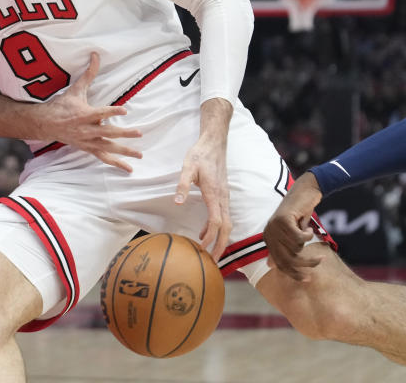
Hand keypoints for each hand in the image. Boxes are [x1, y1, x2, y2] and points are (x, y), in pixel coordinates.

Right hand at [40, 52, 142, 171]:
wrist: (45, 124)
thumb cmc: (62, 105)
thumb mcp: (75, 89)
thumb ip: (89, 73)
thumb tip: (96, 54)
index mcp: (84, 114)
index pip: (100, 112)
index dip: (112, 111)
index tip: (125, 110)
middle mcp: (86, 130)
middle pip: (108, 132)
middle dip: (124, 133)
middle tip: (139, 133)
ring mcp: (87, 141)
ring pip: (108, 148)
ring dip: (124, 152)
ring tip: (139, 156)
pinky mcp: (88, 148)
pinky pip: (104, 157)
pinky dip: (116, 163)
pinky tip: (128, 169)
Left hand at [175, 135, 230, 259]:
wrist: (214, 143)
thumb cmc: (200, 154)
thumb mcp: (187, 167)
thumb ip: (183, 185)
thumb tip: (177, 202)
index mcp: (214, 194)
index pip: (216, 221)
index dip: (210, 237)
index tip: (202, 248)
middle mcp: (223, 198)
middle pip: (226, 227)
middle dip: (221, 246)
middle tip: (213, 262)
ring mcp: (225, 196)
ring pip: (227, 223)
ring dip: (221, 239)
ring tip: (211, 253)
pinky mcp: (223, 194)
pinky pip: (224, 216)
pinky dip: (218, 228)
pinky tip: (204, 232)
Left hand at [263, 171, 323, 280]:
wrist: (304, 191)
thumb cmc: (300, 213)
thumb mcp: (292, 233)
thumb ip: (283, 248)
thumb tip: (271, 266)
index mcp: (269, 239)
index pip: (280, 264)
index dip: (294, 273)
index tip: (307, 278)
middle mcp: (268, 234)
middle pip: (287, 260)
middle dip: (305, 263)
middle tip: (319, 260)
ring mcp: (274, 227)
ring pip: (295, 248)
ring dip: (307, 244)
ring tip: (310, 233)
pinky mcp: (282, 220)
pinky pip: (298, 238)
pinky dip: (307, 235)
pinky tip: (308, 227)